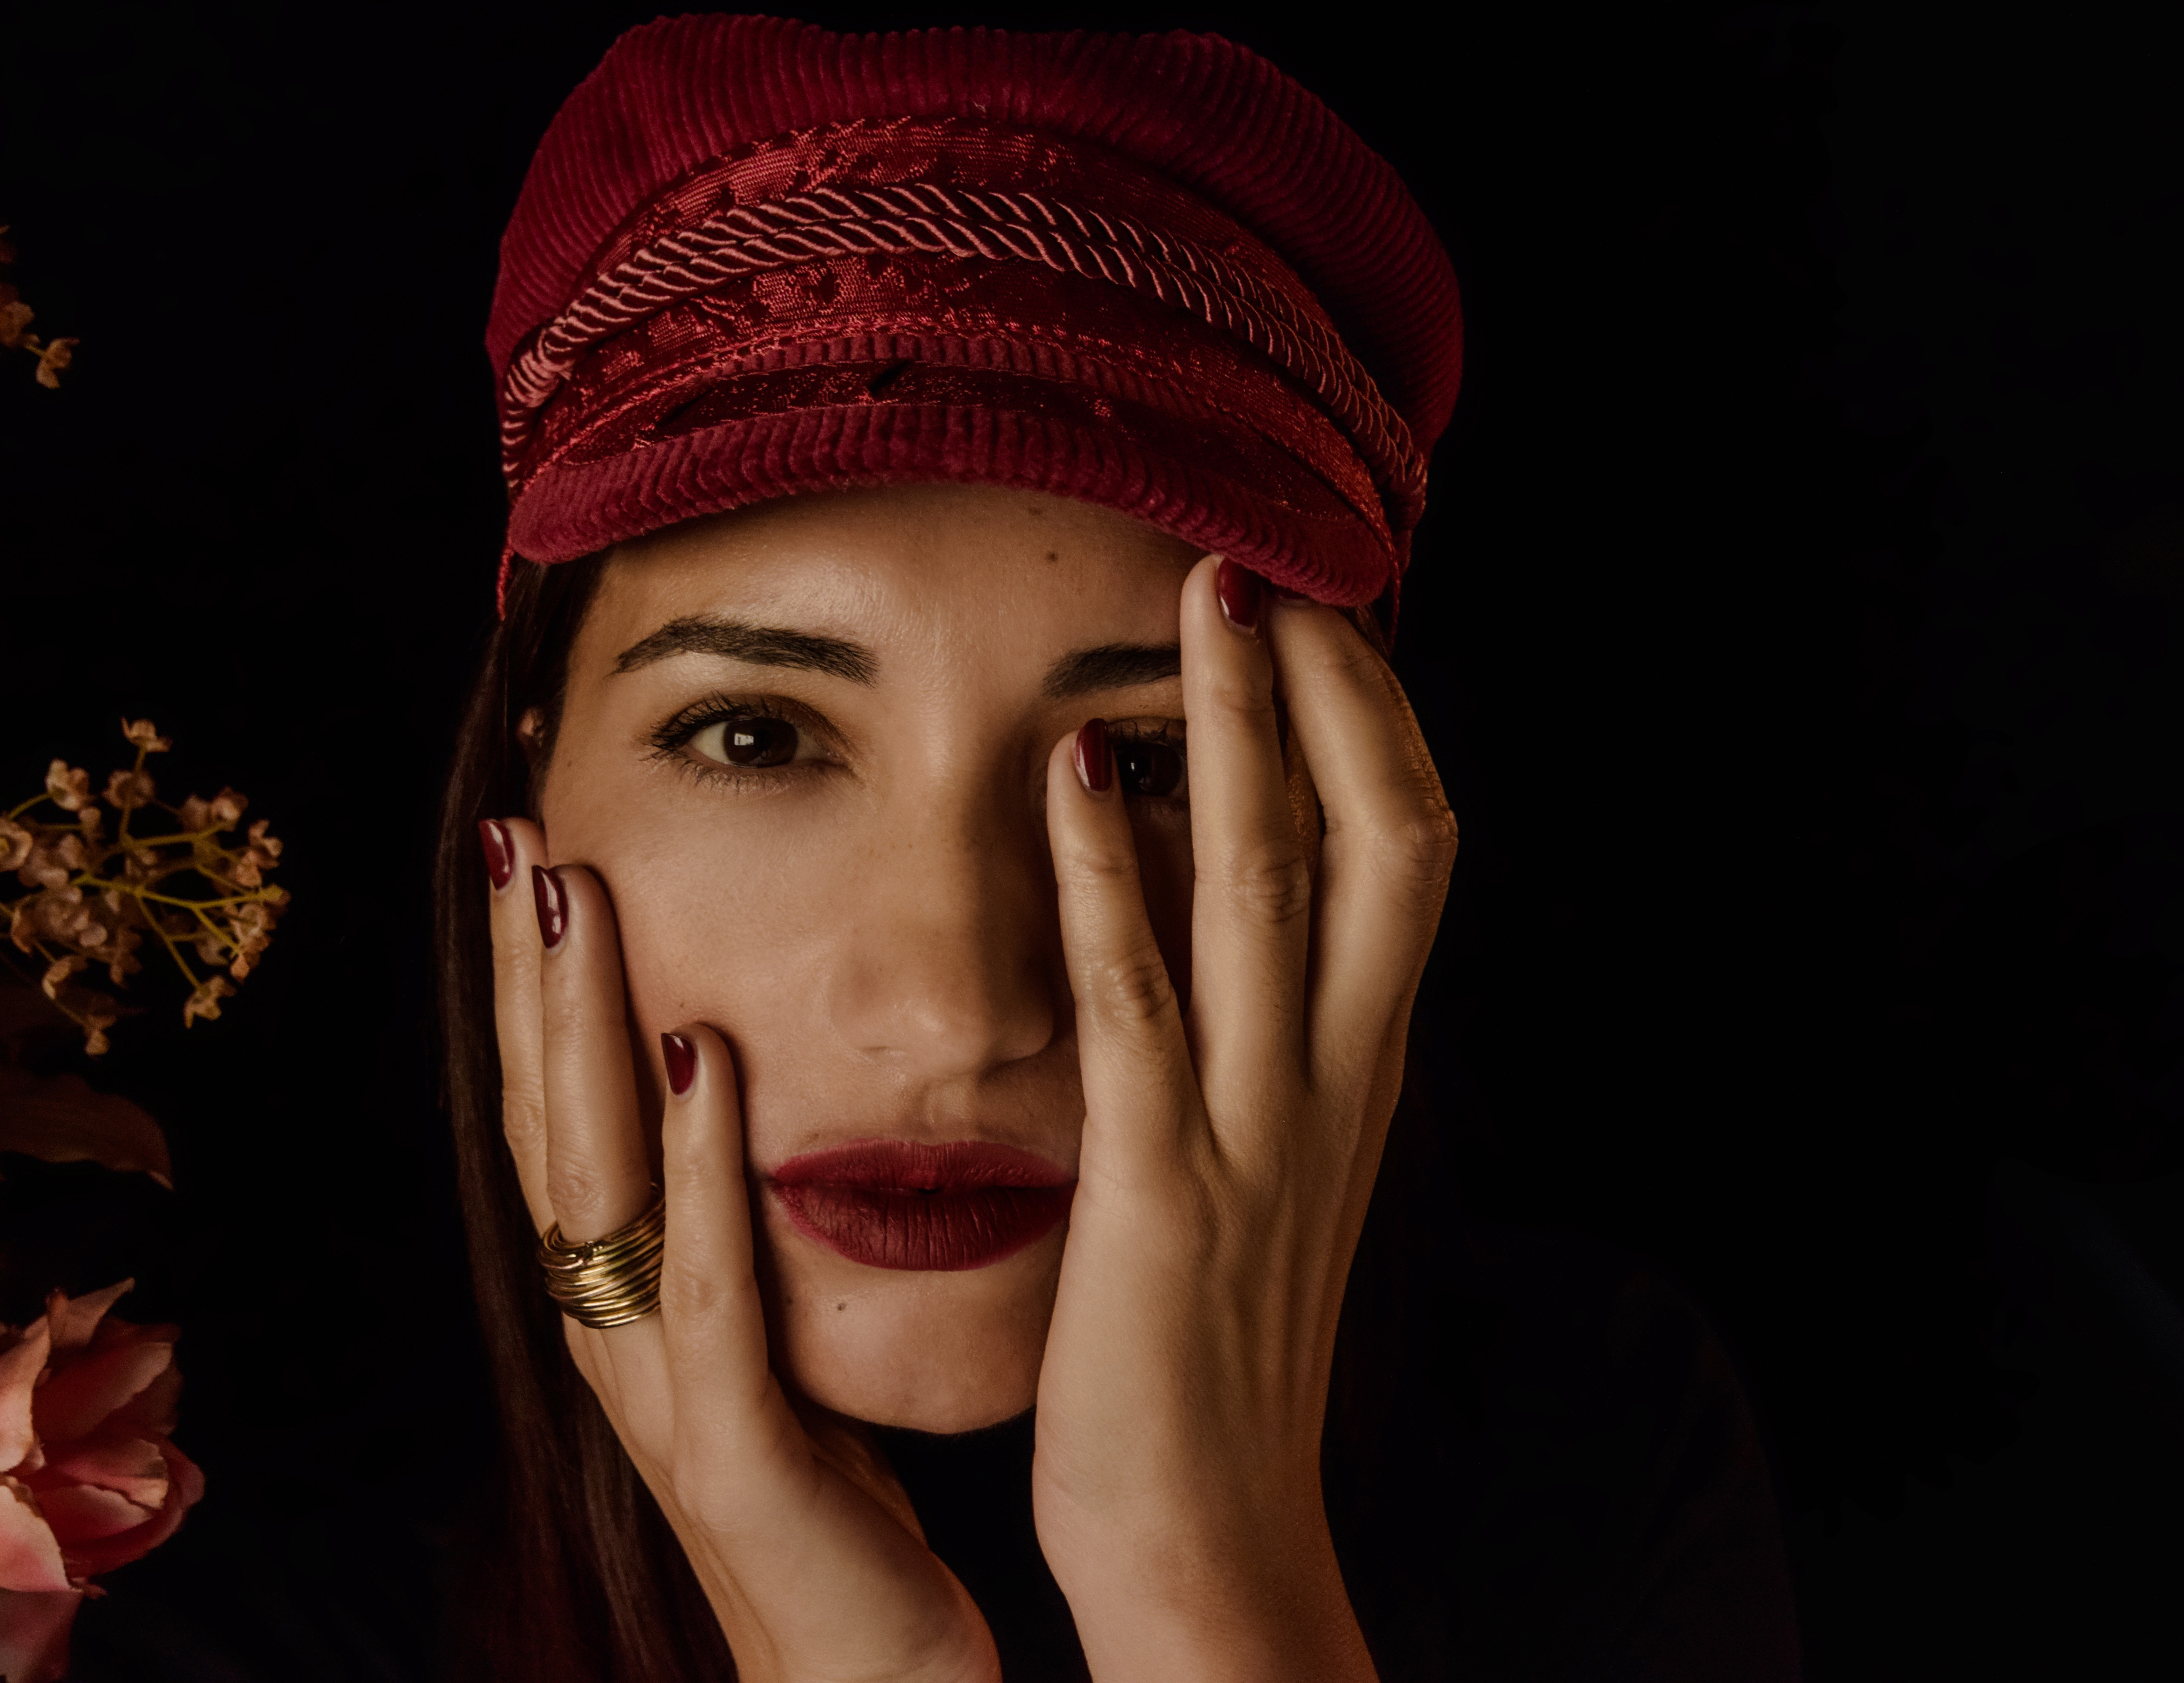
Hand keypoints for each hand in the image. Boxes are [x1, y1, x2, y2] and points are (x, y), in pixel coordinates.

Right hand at [484, 822, 998, 1682]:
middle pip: (546, 1129)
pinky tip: (698, 1060)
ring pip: (593, 1188)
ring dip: (579, 1035)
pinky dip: (693, 1170)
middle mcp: (613, 1339)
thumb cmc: (843, 1516)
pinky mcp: (733, 1457)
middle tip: (518, 830)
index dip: (531, 990)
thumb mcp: (783, 1351)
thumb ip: (753, 1240)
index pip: (562, 1120)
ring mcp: (658, 1397)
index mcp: (628, 1310)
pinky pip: (703, 1293)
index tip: (535, 847)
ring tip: (576, 898)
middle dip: (525, 980)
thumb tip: (754, 1095)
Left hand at [1032, 559, 1456, 1680]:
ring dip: (1240, 737)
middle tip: (1263, 567)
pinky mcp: (1157, 1187)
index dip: (1378, 725)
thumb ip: (1270, 1052)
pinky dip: (1115, 882)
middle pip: (1386, 841)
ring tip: (1197, 608)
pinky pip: (1143, 1005)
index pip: (1411, 855)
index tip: (1321, 616)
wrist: (1208, 1533)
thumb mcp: (1269, 1171)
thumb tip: (1235, 920)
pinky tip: (1079, 779)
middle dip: (1335, 696)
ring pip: (1276, 891)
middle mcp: (1331, 1081)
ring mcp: (1252, 1129)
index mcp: (1358, 1074)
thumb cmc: (1217, 1349)